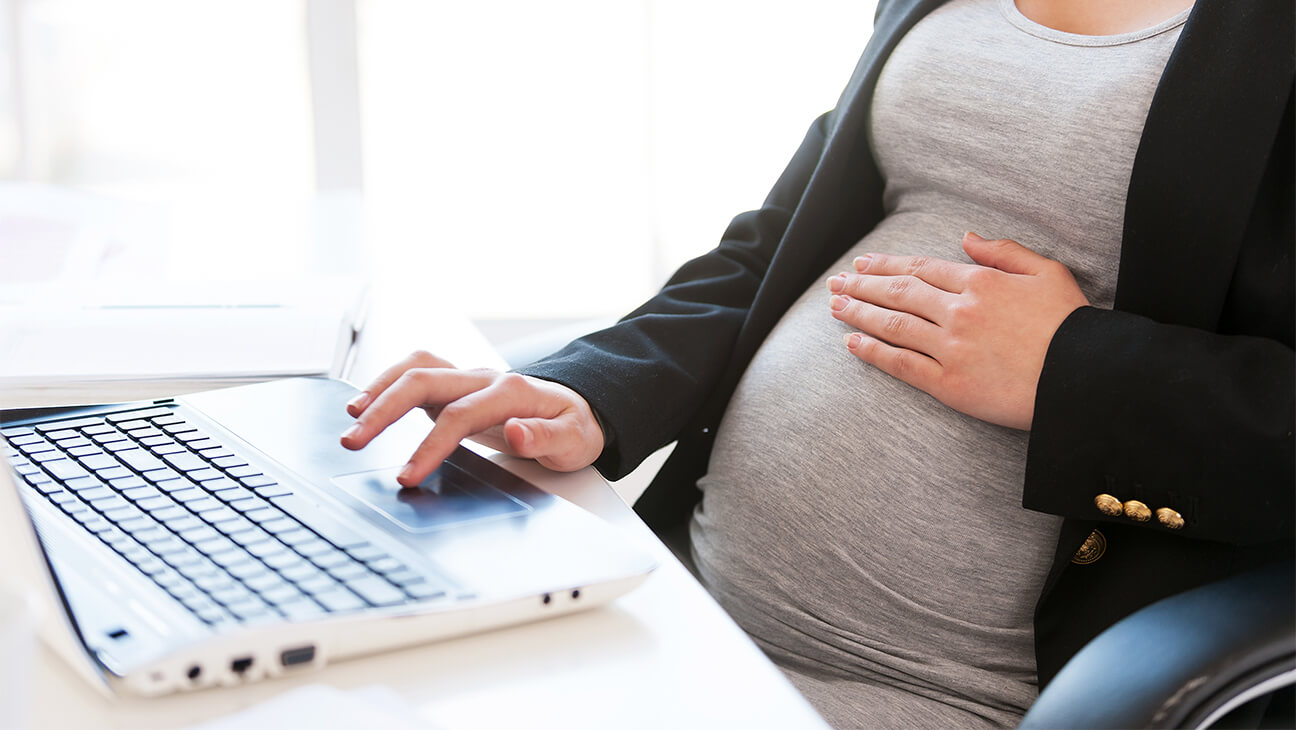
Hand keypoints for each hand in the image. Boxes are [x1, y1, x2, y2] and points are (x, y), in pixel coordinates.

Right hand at [339, 350, 604, 485]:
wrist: (577, 409)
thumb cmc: (574, 427)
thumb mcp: (574, 440)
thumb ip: (545, 437)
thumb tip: (516, 431)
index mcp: (511, 392)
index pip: (459, 416)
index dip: (429, 445)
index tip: (407, 475)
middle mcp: (483, 378)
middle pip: (424, 381)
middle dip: (384, 410)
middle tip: (353, 441)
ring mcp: (467, 379)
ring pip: (415, 368)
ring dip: (379, 389)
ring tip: (351, 418)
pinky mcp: (454, 386)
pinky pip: (415, 373)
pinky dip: (386, 383)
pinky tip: (366, 403)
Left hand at [826, 232, 1088, 429]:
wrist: (1085, 378)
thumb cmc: (1072, 325)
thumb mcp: (1048, 272)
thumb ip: (1004, 251)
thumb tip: (967, 237)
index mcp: (980, 282)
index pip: (921, 269)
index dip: (887, 265)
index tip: (863, 264)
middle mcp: (958, 311)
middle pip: (898, 293)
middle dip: (862, 286)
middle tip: (836, 282)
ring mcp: (950, 348)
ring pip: (893, 325)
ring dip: (859, 313)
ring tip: (835, 306)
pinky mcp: (949, 384)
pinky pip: (901, 364)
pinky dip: (873, 351)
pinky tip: (852, 343)